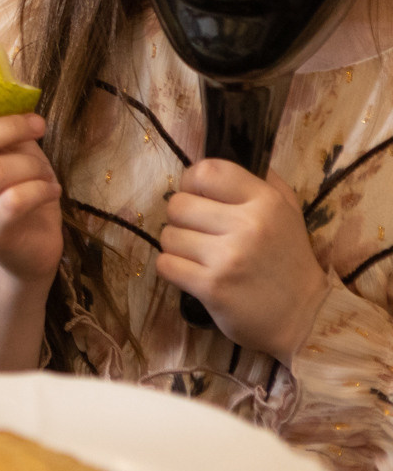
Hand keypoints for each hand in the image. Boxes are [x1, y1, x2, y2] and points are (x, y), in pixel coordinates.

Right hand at [0, 87, 62, 284]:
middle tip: (38, 124)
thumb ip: (2, 126)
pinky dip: (41, 189)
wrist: (28, 248)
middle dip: (8, 127)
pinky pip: (15, 201)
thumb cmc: (18, 190)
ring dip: (31, 164)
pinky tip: (52, 190)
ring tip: (45, 171)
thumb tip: (10, 87)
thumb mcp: (9, 152)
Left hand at [158, 161, 328, 360]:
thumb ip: (262, 180)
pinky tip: (194, 274)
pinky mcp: (212, 287)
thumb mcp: (288, 212)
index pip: (206, 170)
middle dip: (182, 219)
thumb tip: (227, 151)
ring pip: (168, 235)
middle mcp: (248, 225)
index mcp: (266, 201)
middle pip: (177, 204)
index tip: (200, 199)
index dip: (192, 182)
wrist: (305, 318)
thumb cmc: (288, 261)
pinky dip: (173, 269)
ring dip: (177, 247)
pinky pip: (165, 264)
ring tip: (201, 257)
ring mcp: (228, 257)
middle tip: (201, 234)